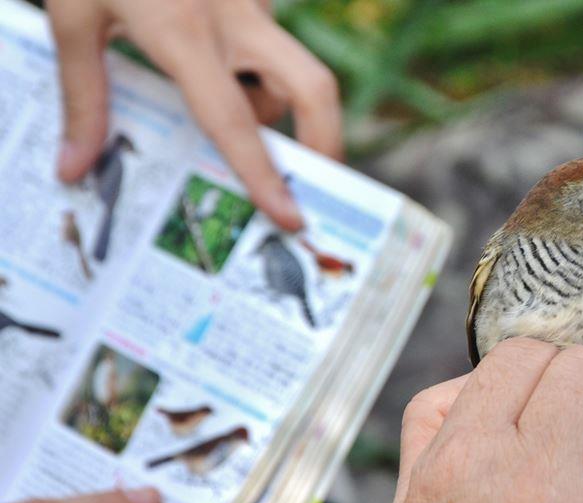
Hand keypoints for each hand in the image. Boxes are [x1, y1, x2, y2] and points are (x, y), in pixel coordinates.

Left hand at [47, 0, 342, 230]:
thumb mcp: (73, 16)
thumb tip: (74, 169)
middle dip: (325, 141)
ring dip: (267, 105)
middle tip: (310, 182)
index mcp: (185, 31)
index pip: (235, 120)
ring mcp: (252, 2)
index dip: (264, 175)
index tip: (290, 218)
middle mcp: (235, 18)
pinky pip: (268, 49)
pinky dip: (252, 73)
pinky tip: (211, 60)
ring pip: (286, 74)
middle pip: (313, 88)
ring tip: (218, 104)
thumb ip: (81, 96)